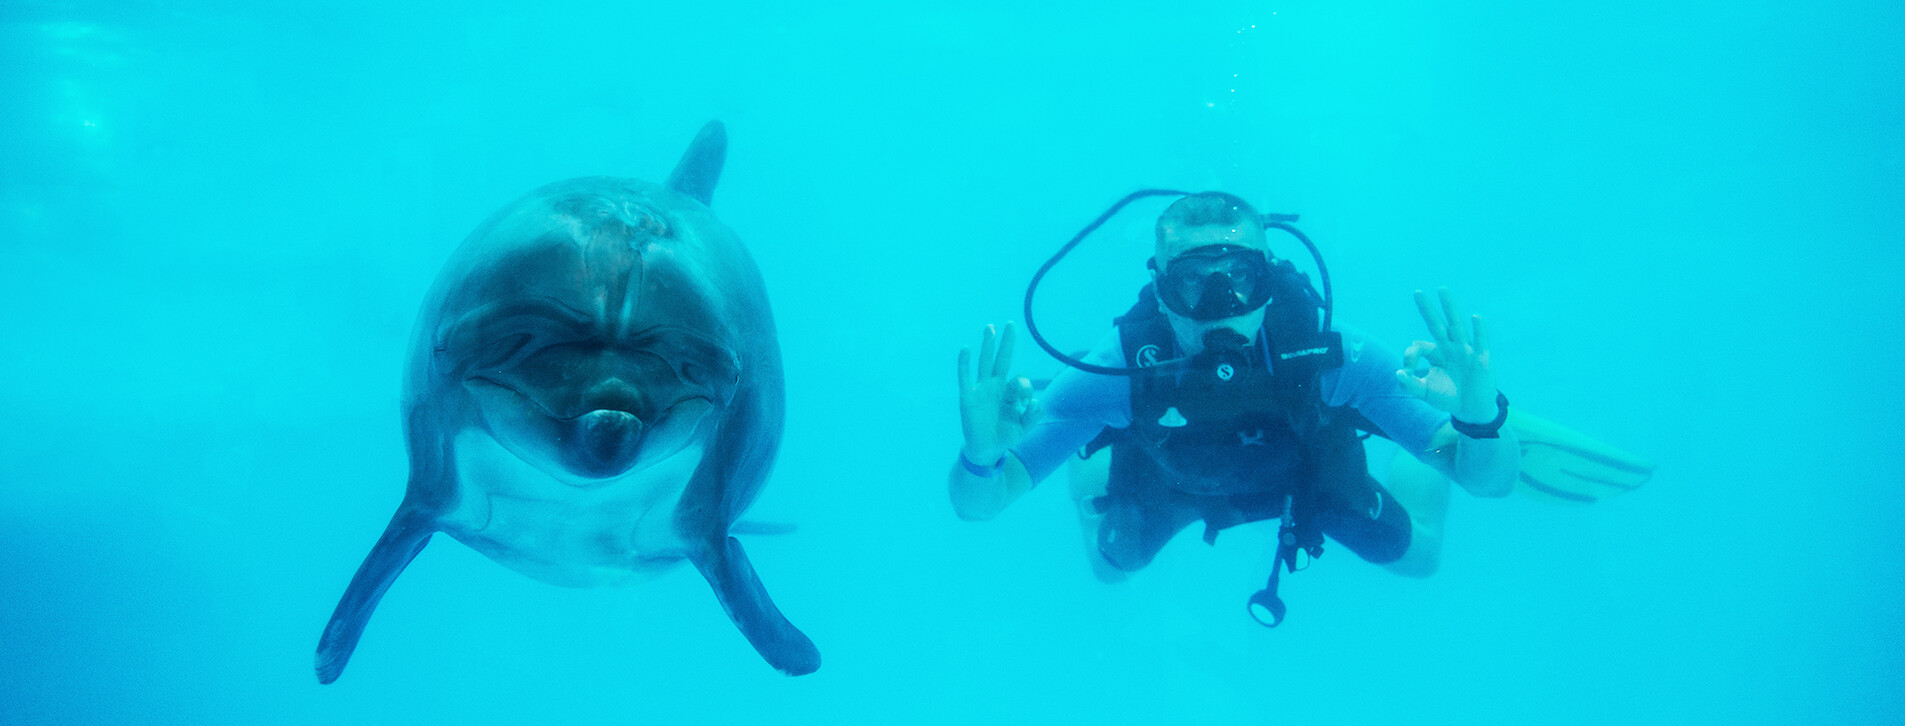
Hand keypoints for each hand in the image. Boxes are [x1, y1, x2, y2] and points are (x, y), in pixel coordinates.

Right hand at [956, 322, 1042, 464]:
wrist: (986, 450)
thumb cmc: (1005, 436)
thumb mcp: (1024, 428)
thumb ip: (1033, 416)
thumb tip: (1037, 402)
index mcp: (1010, 392)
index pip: (1020, 380)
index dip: (1025, 388)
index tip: (1026, 404)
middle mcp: (996, 386)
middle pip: (1002, 359)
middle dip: (1007, 343)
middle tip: (1011, 324)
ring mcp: (981, 390)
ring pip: (985, 363)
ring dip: (987, 345)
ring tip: (990, 328)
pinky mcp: (968, 397)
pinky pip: (965, 377)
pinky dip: (964, 363)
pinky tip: (966, 349)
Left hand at [1395, 288, 1499, 423]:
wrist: (1472, 410)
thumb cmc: (1448, 398)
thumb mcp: (1425, 393)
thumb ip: (1410, 385)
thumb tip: (1397, 373)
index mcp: (1435, 354)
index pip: (1417, 346)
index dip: (1408, 357)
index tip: (1407, 373)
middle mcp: (1449, 348)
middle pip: (1436, 325)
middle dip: (1426, 309)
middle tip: (1416, 292)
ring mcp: (1466, 351)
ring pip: (1456, 326)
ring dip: (1449, 308)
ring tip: (1442, 290)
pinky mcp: (1481, 358)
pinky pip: (1480, 341)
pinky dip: (1478, 329)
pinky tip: (1475, 317)